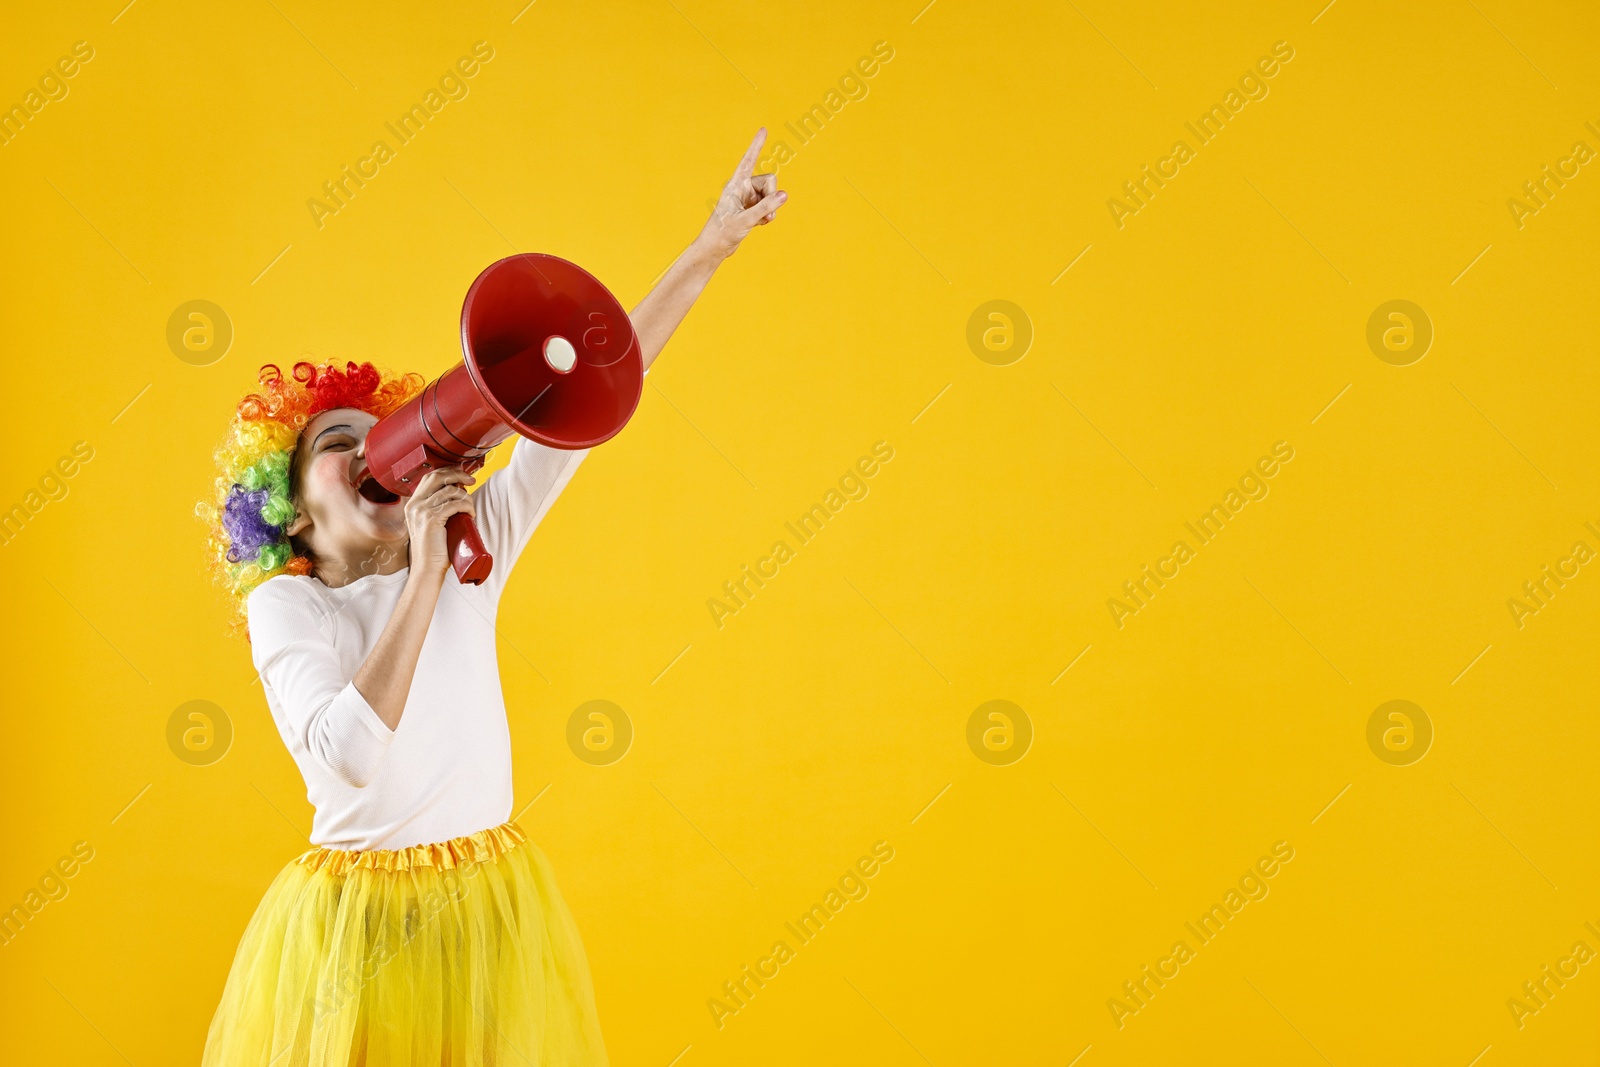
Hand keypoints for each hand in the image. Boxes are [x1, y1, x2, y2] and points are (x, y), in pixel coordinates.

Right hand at [404, 468, 476, 576]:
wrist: (427, 568)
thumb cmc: (434, 549)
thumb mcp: (431, 524)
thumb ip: (436, 510)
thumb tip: (457, 495)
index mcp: (412, 504)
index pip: (429, 477)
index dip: (447, 472)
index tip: (462, 476)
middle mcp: (414, 504)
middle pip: (438, 477)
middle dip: (457, 474)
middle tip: (471, 480)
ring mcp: (421, 511)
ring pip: (450, 491)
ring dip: (466, 496)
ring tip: (471, 508)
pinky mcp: (431, 519)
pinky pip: (455, 504)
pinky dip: (467, 506)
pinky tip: (471, 514)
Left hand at [697, 128, 787, 260]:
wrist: (716, 248)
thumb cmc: (723, 232)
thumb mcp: (746, 219)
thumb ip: (766, 207)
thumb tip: (784, 195)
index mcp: (736, 184)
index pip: (748, 160)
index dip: (756, 145)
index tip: (763, 129)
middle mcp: (742, 188)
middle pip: (769, 181)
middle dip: (772, 196)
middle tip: (766, 213)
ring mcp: (747, 198)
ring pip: (771, 194)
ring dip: (771, 208)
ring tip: (762, 221)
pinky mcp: (751, 208)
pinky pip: (768, 205)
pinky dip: (768, 215)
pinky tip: (760, 224)